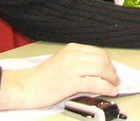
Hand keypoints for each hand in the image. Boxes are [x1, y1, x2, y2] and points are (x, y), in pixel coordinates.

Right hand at [0, 43, 118, 110]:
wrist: (25, 87)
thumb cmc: (42, 77)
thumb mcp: (62, 61)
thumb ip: (79, 62)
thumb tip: (98, 69)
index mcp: (72, 48)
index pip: (98, 52)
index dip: (109, 63)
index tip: (112, 71)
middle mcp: (73, 55)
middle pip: (102, 60)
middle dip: (112, 71)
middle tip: (115, 80)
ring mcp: (72, 68)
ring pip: (101, 70)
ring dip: (111, 79)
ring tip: (114, 86)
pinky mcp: (70, 83)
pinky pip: (95, 84)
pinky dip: (106, 88)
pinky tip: (111, 91)